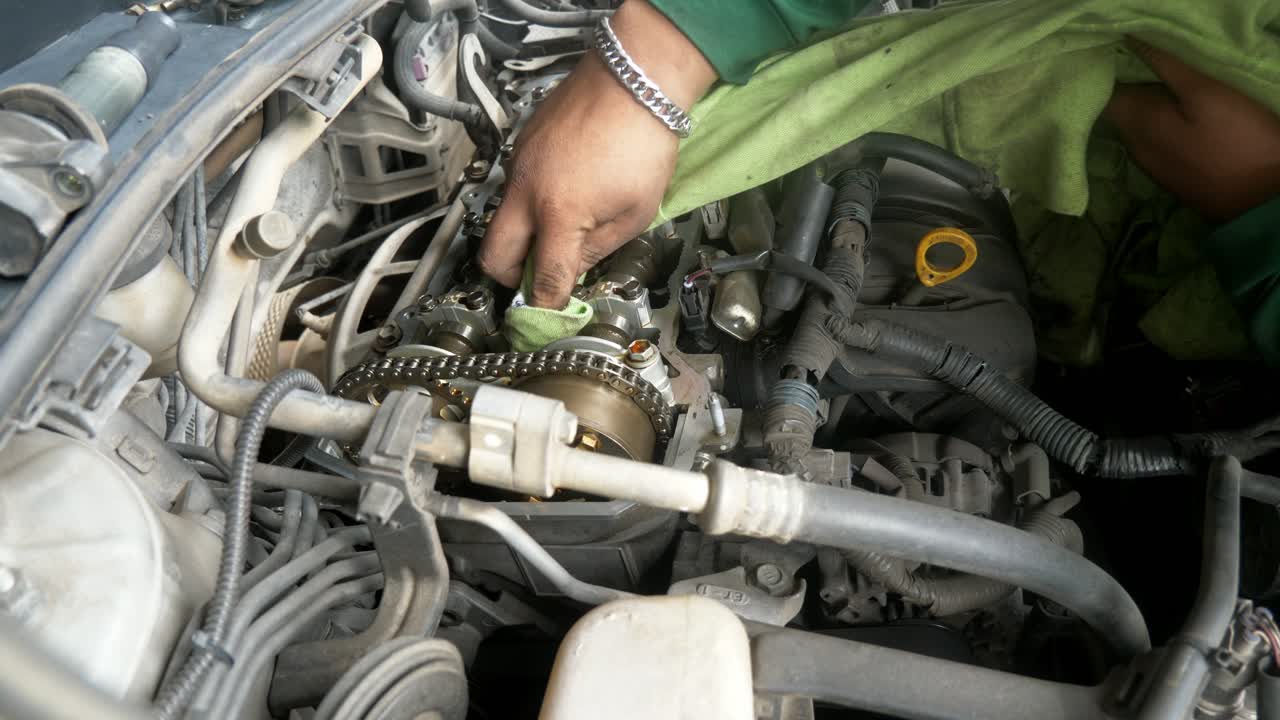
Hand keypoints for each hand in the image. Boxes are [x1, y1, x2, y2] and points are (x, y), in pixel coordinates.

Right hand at [477, 0, 715, 307]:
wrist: (634, 80)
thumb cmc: (643, 143)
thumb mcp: (635, 213)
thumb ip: (598, 249)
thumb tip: (574, 270)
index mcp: (560, 214)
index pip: (544, 279)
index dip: (546, 306)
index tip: (549, 316)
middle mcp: (528, 192)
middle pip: (494, 256)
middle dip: (511, 278)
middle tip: (538, 280)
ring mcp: (519, 167)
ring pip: (501, 220)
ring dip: (520, 238)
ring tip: (557, 235)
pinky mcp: (520, 146)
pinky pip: (513, 188)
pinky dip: (528, 204)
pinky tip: (560, 195)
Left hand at [1105, 39, 1279, 220]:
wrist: (1262, 201)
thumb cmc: (1238, 140)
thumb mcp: (1206, 93)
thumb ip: (1165, 68)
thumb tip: (1129, 40)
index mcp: (1134, 123)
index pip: (1102, 91)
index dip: (1109, 71)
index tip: (1127, 57)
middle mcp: (1132, 146)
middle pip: (1118, 108)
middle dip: (1129, 85)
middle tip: (1153, 67)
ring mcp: (1150, 164)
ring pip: (1136, 126)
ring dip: (1146, 106)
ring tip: (1168, 88)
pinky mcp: (1169, 174)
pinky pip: (1154, 141)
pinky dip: (1160, 126)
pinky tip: (1180, 117)